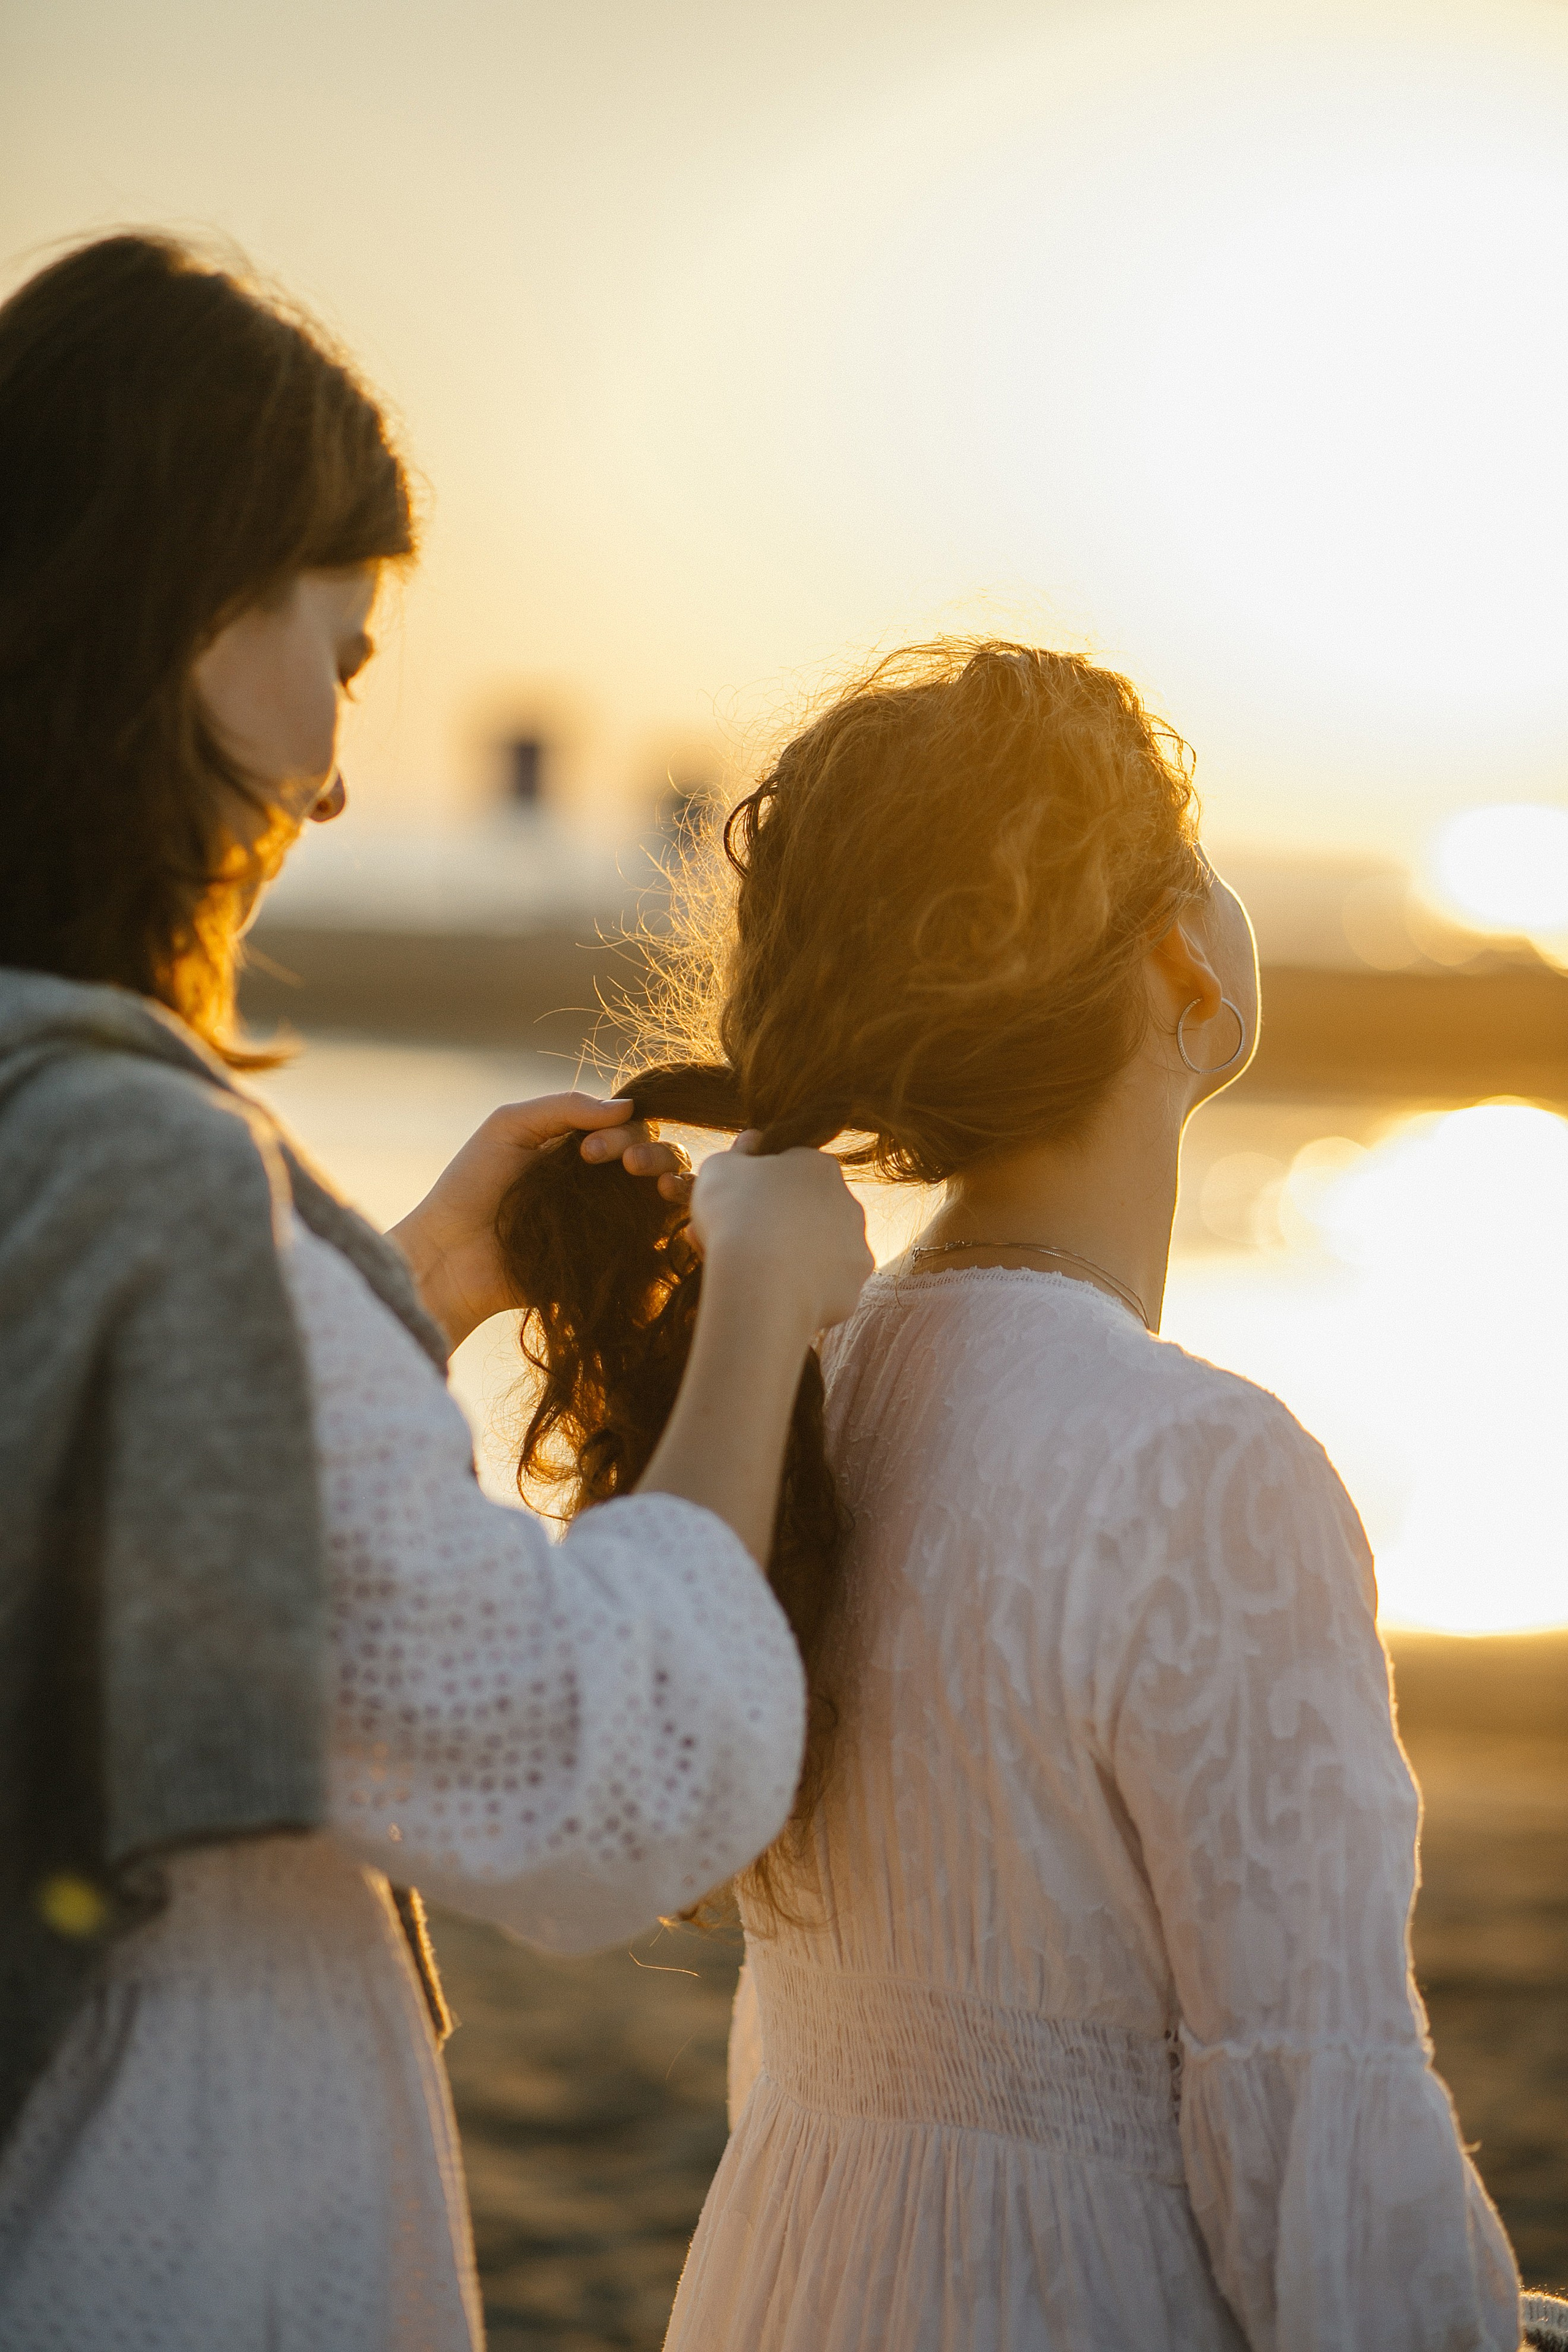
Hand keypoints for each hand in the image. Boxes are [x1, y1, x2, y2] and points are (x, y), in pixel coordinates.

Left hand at [390, 1093, 684, 1348]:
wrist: (448, 1257)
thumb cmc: (470, 1187)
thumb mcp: (509, 1127)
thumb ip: (564, 1107)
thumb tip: (629, 1106)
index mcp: (580, 1146)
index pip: (630, 1127)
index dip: (626, 1131)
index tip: (588, 1150)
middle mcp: (601, 1181)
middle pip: (656, 1158)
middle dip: (653, 1154)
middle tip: (626, 1165)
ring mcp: (609, 1222)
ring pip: (666, 1197)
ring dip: (674, 1183)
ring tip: (658, 1187)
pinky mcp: (613, 1262)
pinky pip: (658, 1245)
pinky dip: (675, 1229)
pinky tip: (665, 1225)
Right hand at [686, 1136, 873, 1336]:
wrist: (759, 1285)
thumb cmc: (734, 1215)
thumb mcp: (719, 1167)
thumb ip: (739, 1150)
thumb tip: (753, 1140)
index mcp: (819, 1166)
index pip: (791, 1168)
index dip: (762, 1184)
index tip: (738, 1202)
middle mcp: (848, 1202)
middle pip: (809, 1209)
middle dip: (779, 1220)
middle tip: (742, 1239)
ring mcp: (855, 1247)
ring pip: (819, 1248)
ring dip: (793, 1254)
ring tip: (755, 1270)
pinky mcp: (853, 1286)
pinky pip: (823, 1284)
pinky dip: (802, 1288)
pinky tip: (776, 1293)